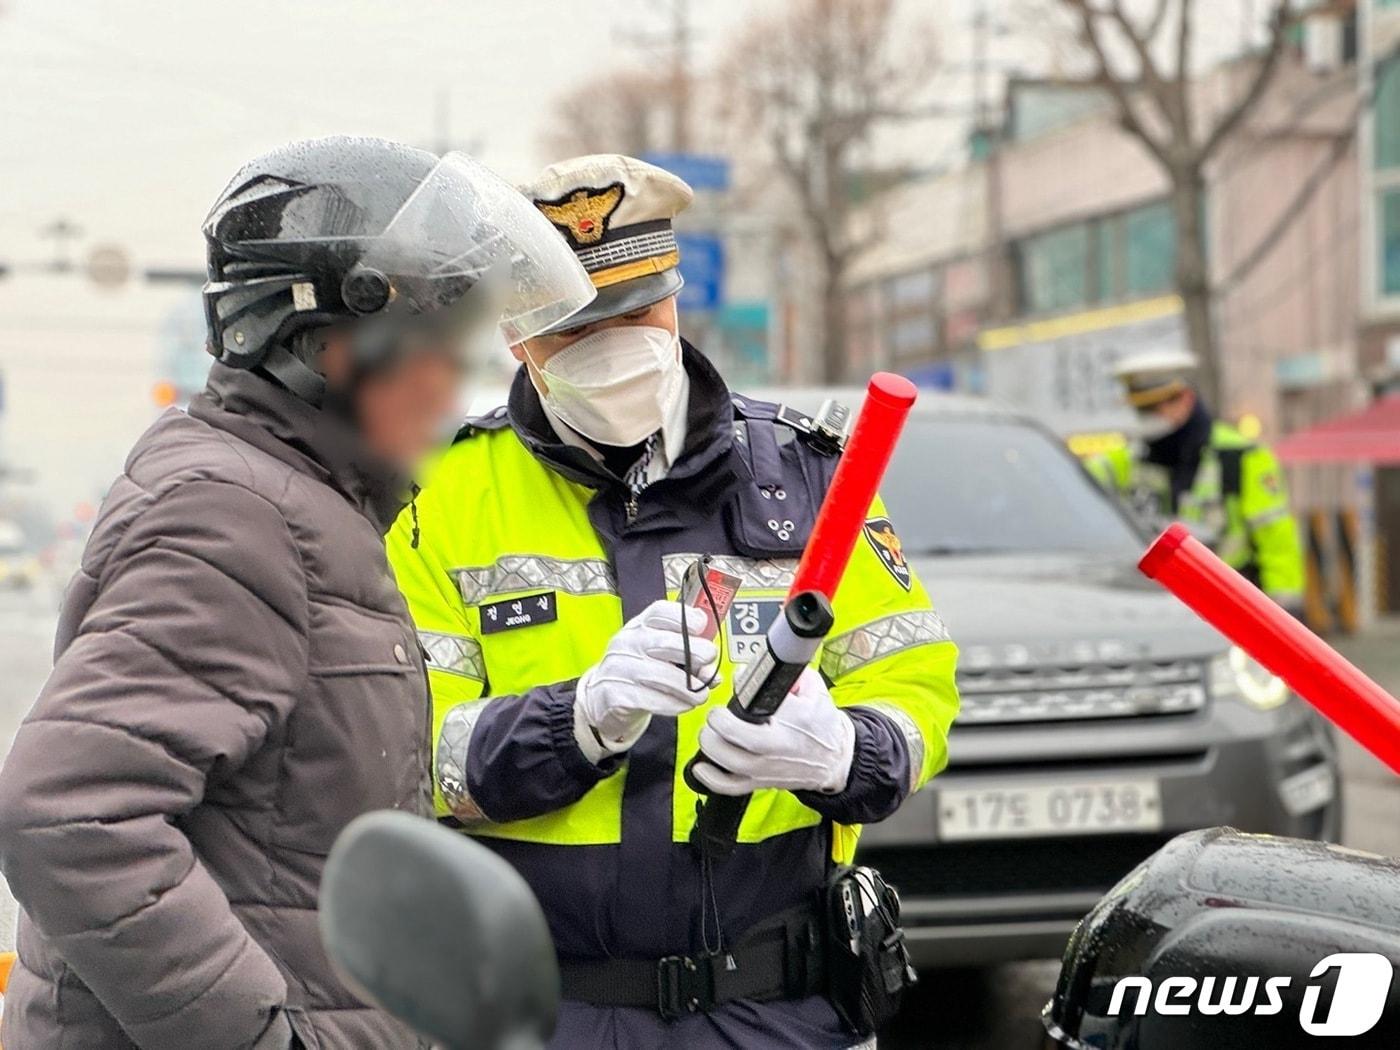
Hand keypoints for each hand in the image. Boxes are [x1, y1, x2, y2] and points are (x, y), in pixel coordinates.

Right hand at [574, 600, 717, 760]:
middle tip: (709, 665)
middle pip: (665, 642)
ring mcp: (619, 668)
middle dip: (695, 653)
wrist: (601, 698)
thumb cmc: (638, 671)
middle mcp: (627, 642)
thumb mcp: (658, 655)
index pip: (660, 612)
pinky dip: (673, 704)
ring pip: (661, 675)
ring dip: (688, 687)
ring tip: (701, 694)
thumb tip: (712, 669)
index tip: (702, 627)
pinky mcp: (615, 694)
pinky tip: (683, 705)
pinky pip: (651, 699)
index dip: (685, 617)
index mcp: (640, 626)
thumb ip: (687, 656)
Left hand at [691, 667, 854, 795]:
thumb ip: (789, 675)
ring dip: (712, 744)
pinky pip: (731, 786)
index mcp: (798, 717)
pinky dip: (712, 778)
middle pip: (742, 736)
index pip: (767, 700)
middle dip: (720, 722)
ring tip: (709, 732)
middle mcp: (781, 745)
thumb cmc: (821, 724)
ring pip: (731, 761)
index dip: (746, 688)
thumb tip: (759, 667)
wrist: (835, 759)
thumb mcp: (813, 691)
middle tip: (716, 713)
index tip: (737, 680)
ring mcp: (769, 767)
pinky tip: (700, 766)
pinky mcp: (761, 782)